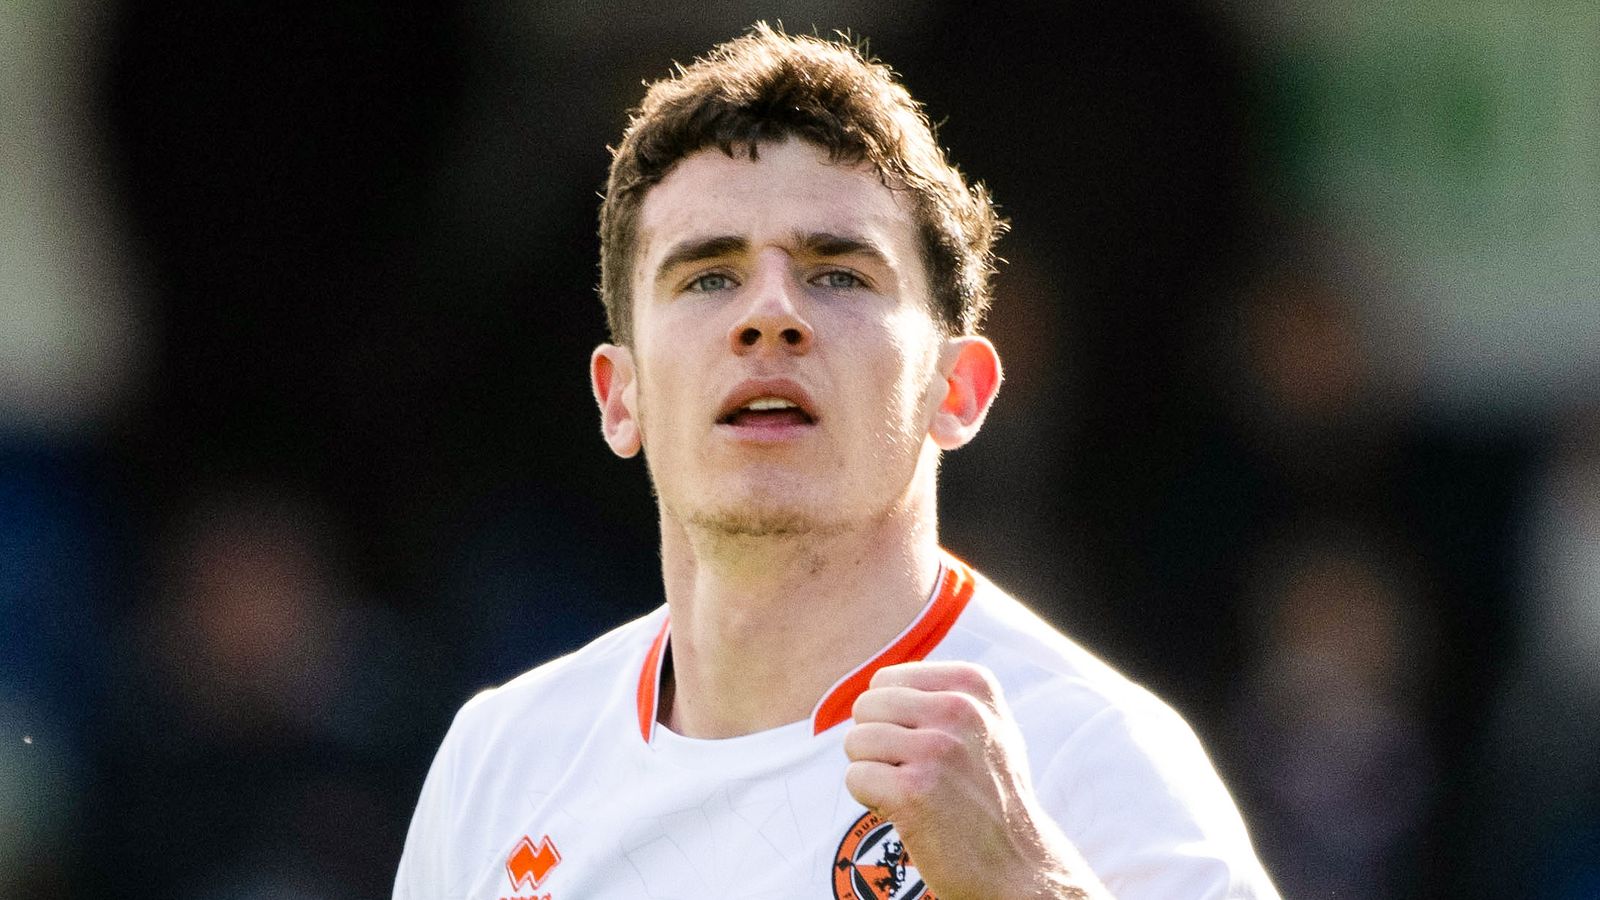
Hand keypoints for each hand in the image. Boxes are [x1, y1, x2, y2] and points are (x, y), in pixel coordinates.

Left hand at [843, 661, 1110, 899]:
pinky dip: (869, 799)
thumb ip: (943, 695)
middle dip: (878, 743)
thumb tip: (881, 681)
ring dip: (874, 772)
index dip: (892, 718)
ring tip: (913, 793)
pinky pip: (855, 777)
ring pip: (856, 741)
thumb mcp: (988, 727)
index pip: (886, 680)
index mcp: (975, 685)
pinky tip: (905, 812)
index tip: (927, 749)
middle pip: (866, 707)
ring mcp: (938, 750)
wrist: (1017, 865)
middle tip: (914, 774)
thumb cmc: (993, 796)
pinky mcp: (914, 791)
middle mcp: (959, 710)